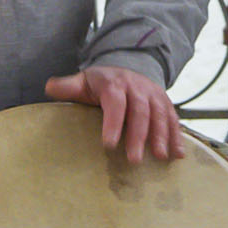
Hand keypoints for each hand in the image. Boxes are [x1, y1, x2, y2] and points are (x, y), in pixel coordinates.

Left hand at [46, 65, 185, 163]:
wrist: (128, 66)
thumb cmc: (101, 82)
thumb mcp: (84, 81)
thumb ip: (68, 86)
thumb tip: (49, 87)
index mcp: (115, 84)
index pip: (116, 103)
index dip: (113, 123)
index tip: (108, 144)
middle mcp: (138, 88)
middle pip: (140, 112)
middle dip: (139, 136)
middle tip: (134, 161)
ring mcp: (154, 95)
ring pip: (160, 115)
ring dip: (162, 137)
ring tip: (160, 157)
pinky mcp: (165, 103)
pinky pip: (173, 119)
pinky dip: (177, 136)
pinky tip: (177, 155)